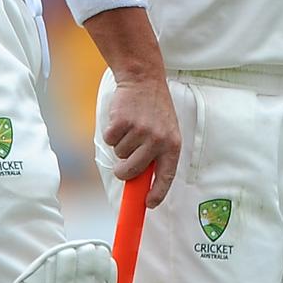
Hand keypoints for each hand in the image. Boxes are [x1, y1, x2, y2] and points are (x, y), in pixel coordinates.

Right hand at [103, 75, 180, 207]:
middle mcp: (157, 140)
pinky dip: (111, 133)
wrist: (143, 78)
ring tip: (130, 126)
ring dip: (120, 144)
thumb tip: (141, 182)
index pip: (166, 176)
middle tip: (123, 164)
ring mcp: (140, 131)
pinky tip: (121, 119)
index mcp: (173, 144)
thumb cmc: (154, 108)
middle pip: (132, 171)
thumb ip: (158, 153)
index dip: (157, 193)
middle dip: (124, 172)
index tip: (148, 204)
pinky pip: (109, 140)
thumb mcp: (166, 130)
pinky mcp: (122, 122)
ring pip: (119, 154)